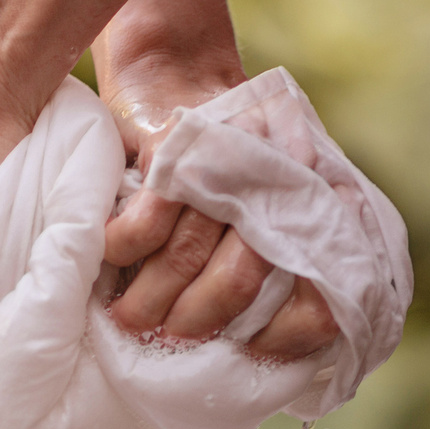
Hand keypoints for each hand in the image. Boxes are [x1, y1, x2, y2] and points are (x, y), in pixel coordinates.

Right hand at [96, 0, 338, 362]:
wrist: (179, 74)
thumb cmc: (228, 164)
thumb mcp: (276, 207)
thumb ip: (292, 268)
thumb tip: (278, 355)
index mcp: (317, 208)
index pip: (317, 299)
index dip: (278, 340)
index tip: (243, 354)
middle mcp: (280, 185)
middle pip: (235, 286)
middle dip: (191, 325)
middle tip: (164, 340)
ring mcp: (226, 168)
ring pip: (183, 260)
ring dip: (147, 300)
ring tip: (126, 320)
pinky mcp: (173, 152)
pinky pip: (142, 226)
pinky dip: (123, 252)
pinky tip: (112, 264)